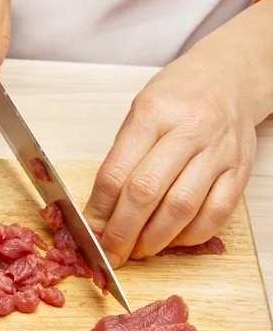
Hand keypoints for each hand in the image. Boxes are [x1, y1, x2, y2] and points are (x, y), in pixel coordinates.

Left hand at [84, 3, 272, 267]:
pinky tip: (174, 239)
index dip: (99, 209)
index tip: (90, 231)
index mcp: (153, 113)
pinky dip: (191, 236)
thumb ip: (123, 155)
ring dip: (155, 239)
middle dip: (123, 232)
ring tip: (139, 250)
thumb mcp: (141, 110)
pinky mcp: (239, 170)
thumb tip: (102, 209)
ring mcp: (218, 152)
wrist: (228, 77)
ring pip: (182, 208)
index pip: (117, 172)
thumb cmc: (178, 94)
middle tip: (111, 253)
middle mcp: (188, 131)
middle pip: (147, 193)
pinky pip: (216, 214)